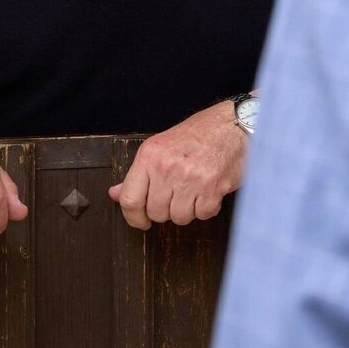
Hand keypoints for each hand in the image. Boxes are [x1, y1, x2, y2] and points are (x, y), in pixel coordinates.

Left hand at [109, 100, 247, 229]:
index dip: (133, 217)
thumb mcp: (160, 147)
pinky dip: (206, 208)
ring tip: (193, 191)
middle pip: (156, 213)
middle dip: (165, 211)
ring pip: (179, 218)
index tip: (140, 221)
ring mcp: (190, 180)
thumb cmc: (198, 134)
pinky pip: (202, 215)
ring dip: (187, 210)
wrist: (232, 126)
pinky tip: (208, 191)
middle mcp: (167, 168)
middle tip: (175, 196)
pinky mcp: (212, 189)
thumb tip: (116, 194)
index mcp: (150, 156)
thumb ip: (139, 174)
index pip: (130, 199)